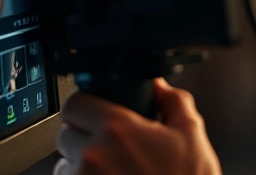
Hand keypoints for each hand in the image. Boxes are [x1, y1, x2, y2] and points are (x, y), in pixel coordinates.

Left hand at [55, 78, 221, 174]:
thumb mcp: (192, 135)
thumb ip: (174, 101)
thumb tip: (159, 88)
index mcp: (118, 130)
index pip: (74, 103)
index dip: (88, 105)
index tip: (98, 111)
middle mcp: (93, 157)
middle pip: (65, 133)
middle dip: (85, 136)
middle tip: (112, 145)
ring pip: (64, 164)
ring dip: (81, 164)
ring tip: (113, 171)